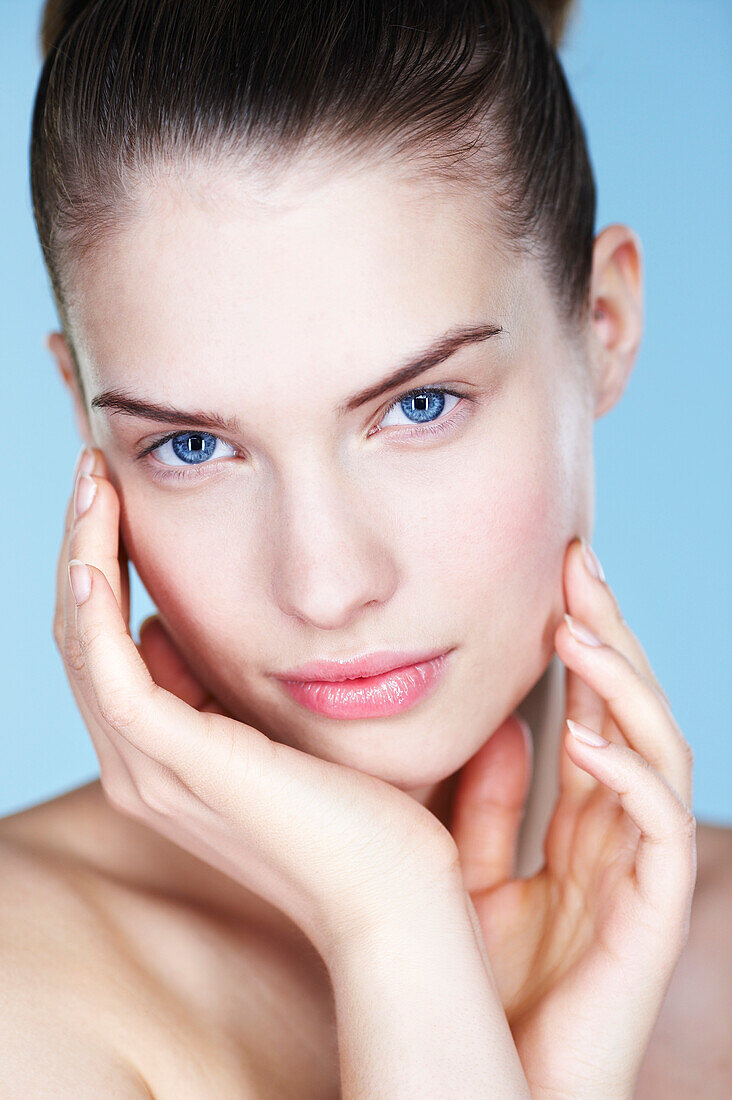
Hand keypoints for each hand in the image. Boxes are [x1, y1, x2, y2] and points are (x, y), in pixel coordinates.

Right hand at [54, 447, 462, 960]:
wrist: (393, 894)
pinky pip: (107, 666)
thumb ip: (228, 687)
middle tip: (96, 473)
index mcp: (166, 759)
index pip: (108, 648)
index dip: (104, 569)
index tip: (120, 499)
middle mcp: (139, 767)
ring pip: (82, 641)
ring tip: (95, 481)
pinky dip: (94, 598)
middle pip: (82, 636)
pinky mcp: (176, 761)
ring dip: (81, 554)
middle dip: (83, 548)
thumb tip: (175, 627)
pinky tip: (101, 541)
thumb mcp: (281, 730)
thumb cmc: (363, 815)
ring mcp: (150, 768)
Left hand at [449, 537, 696, 1097]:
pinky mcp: (652, 919)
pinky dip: (630, 780)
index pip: (596, 711)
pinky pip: (659, 833)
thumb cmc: (484, 984)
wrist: (491, 1083)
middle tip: (577, 565)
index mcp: (583, 822)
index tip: (556, 577)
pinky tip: (586, 739)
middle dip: (610, 637)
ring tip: (574, 630)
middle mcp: (620, 835)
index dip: (585, 644)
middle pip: (631, 714)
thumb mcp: (476, 873)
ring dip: (621, 688)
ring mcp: (642, 873)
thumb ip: (494, 804)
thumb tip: (506, 723)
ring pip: (657, 755)